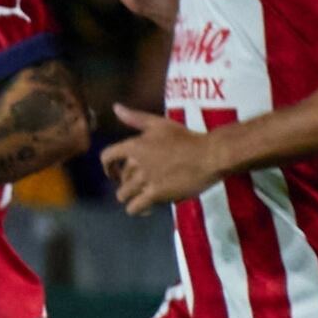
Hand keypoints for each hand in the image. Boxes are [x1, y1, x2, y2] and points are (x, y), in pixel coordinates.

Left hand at [99, 104, 227, 212]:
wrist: (210, 155)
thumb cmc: (187, 138)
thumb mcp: (160, 124)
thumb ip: (136, 118)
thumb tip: (116, 107)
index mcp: (134, 145)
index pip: (107, 156)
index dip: (108, 166)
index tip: (114, 172)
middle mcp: (136, 163)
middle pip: (119, 178)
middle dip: (126, 183)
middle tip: (137, 185)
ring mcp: (145, 180)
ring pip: (124, 194)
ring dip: (130, 197)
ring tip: (140, 198)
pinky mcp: (157, 194)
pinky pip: (135, 207)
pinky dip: (137, 209)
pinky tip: (146, 208)